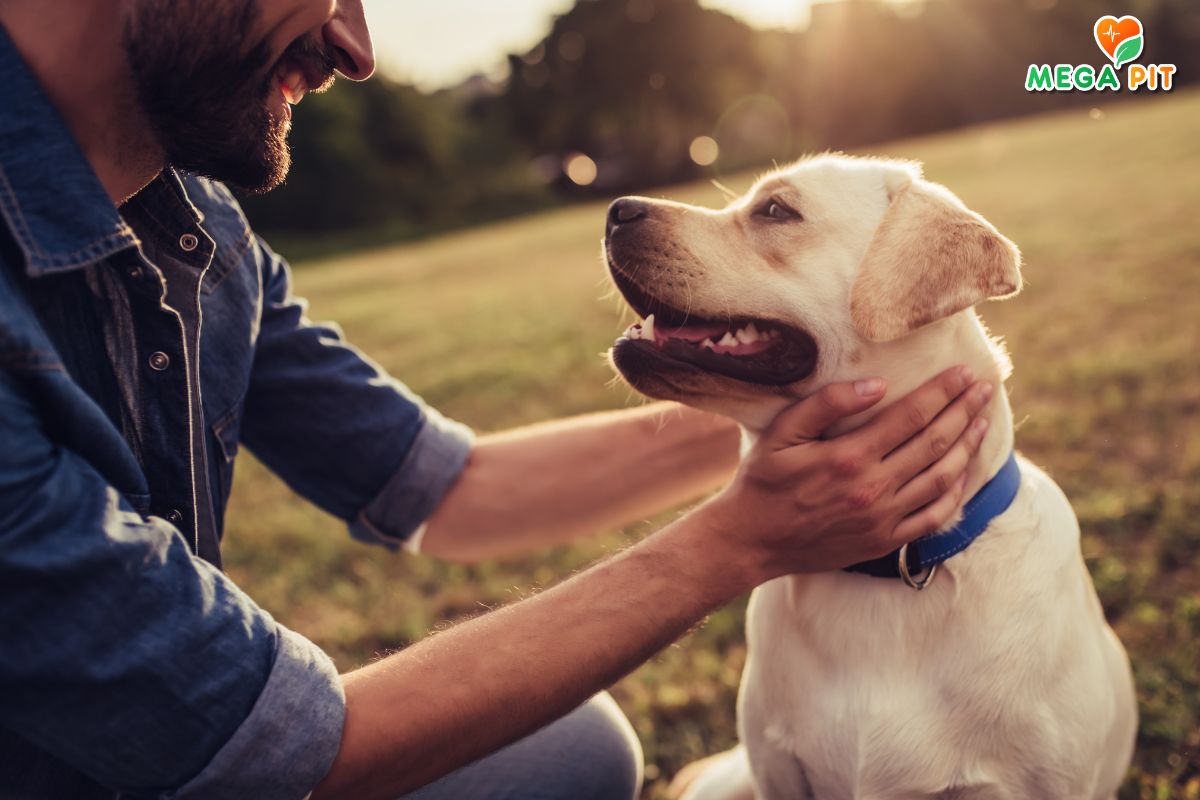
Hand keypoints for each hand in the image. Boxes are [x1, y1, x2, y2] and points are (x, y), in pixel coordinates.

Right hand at [704, 366, 993, 581]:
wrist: (751, 541)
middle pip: (934, 443)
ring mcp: (883, 518)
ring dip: (967, 447)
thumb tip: (876, 385)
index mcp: (849, 457)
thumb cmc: (763, 481)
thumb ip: (826, 404)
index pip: (911, 416)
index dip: (942, 392)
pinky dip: (955, 493)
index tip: (964, 373)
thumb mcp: (782, 433)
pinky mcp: (884, 541)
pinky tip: (963, 472)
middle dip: (964, 411)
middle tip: (985, 389)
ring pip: (941, 478)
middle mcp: (873, 488)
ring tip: (982, 422)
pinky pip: (933, 517)